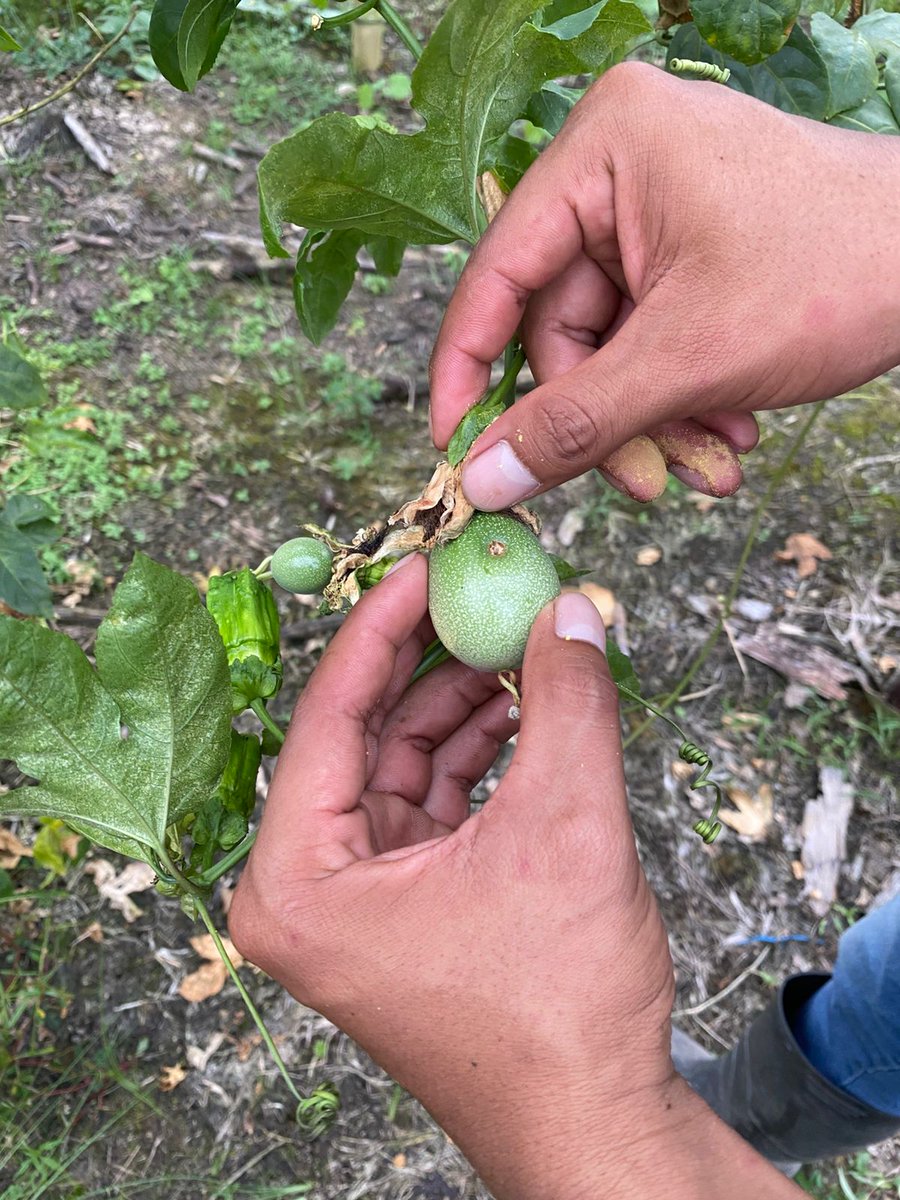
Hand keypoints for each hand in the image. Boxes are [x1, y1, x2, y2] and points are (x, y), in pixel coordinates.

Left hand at [230, 557, 800, 1197]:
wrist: (594, 1127)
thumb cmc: (555, 1016)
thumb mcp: (565, 828)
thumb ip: (567, 703)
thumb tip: (571, 612)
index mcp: (298, 881)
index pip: (328, 715)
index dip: (382, 627)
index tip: (423, 565)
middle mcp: (310, 892)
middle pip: (365, 736)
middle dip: (433, 663)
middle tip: (482, 598)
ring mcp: (357, 903)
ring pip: (403, 766)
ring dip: (465, 706)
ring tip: (522, 648)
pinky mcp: (406, 908)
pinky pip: (432, 805)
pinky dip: (478, 757)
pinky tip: (525, 712)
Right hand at [430, 63, 899, 510]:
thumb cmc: (839, 271)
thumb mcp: (691, 359)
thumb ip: (576, 424)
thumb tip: (481, 480)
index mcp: (604, 150)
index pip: (497, 277)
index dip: (470, 376)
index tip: (455, 454)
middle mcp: (619, 168)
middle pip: (562, 330)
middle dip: (609, 420)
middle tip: (648, 484)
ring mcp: (657, 210)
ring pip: (611, 351)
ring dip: (655, 422)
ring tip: (713, 464)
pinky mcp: (691, 248)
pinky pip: (652, 342)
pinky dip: (683, 399)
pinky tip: (731, 430)